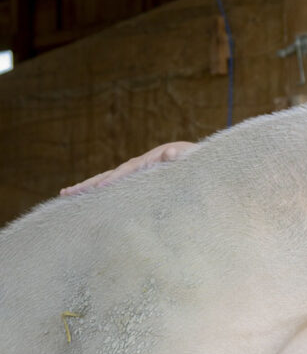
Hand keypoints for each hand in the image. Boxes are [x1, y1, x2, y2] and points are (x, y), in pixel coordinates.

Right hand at [60, 141, 195, 195]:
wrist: (194, 157)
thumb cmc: (194, 160)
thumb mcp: (189, 158)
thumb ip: (179, 157)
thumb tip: (172, 152)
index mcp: (147, 162)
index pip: (126, 172)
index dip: (113, 179)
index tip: (99, 188)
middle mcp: (136, 165)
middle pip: (107, 175)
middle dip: (88, 184)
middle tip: (65, 193)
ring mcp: (134, 172)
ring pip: (107, 180)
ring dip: (87, 188)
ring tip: (65, 194)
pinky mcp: (136, 179)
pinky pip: (116, 186)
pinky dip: (101, 192)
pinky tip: (89, 200)